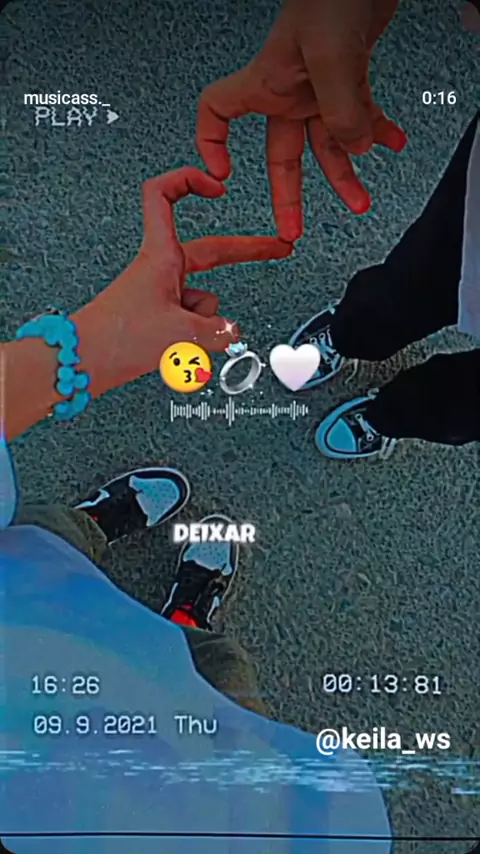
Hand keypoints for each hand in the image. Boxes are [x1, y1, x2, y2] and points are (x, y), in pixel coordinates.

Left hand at [90, 167, 292, 388]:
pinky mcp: (158, 318)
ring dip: (204, 325)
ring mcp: (161, 295)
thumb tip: (232, 331)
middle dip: (247, 253)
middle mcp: (161, 270)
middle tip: (277, 249)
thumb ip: (217, 331)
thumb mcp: (179, 333)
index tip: (219, 187)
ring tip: (182, 341)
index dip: (190, 181)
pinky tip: (180, 353)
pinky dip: (193, 339)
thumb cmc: (116, 338)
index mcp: (161, 256)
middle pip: (211, 252)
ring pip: (204, 301)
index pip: (165, 196)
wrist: (82, 365)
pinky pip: (192, 323)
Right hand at [197, 0, 407, 239]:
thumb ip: (340, 112)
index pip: (217, 114)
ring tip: (361, 201)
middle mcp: (289, 91)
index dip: (210, 143)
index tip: (219, 176)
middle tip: (293, 230)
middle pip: (283, 154)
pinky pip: (360, 116)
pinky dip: (378, 130)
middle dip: (290, 196)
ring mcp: (318, 87)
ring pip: (328, 143)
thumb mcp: (331, 58)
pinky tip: (392, 141)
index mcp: (267, 83)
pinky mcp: (348, 79)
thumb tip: (355, 149)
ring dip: (346, 172)